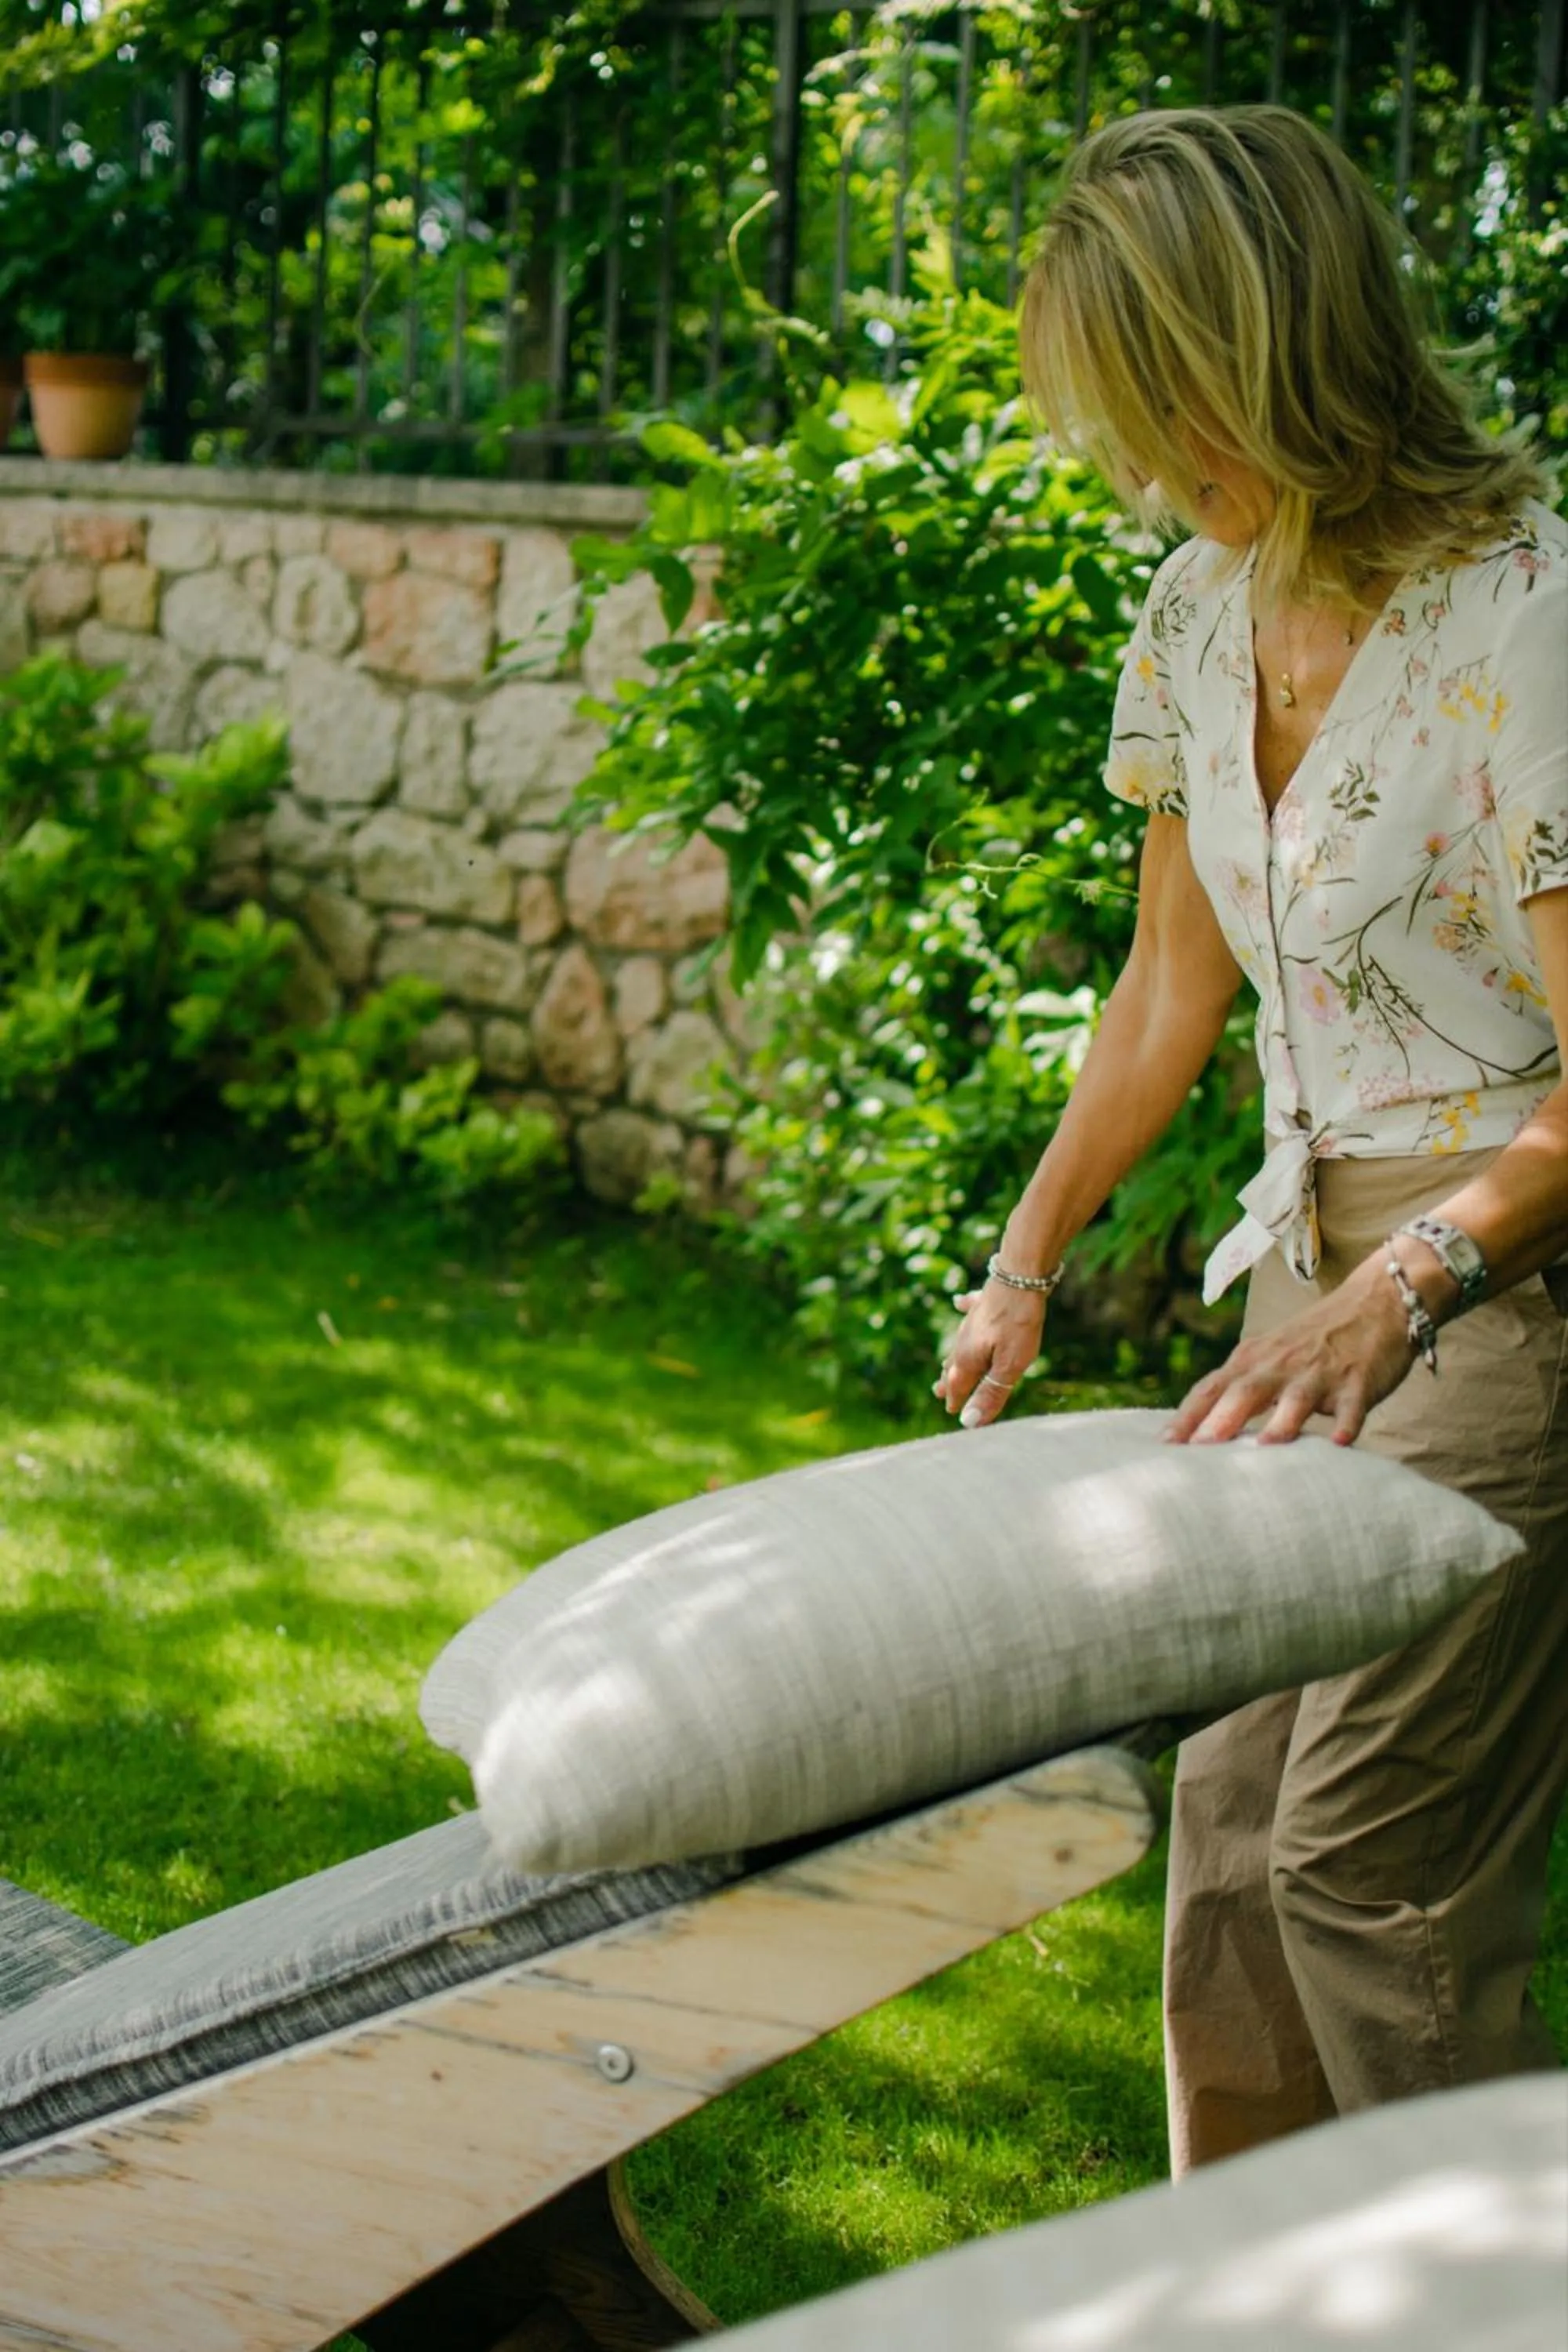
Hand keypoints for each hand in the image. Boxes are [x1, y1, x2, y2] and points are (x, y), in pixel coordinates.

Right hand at [933, 1282, 1045, 1428]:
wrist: (1020, 1278)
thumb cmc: (1018, 1325)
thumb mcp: (1009, 1366)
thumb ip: (990, 1393)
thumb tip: (968, 1422)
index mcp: (968, 1360)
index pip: (959, 1388)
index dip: (958, 1402)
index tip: (954, 1414)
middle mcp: (964, 1342)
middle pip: (955, 1367)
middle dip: (950, 1382)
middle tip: (939, 1392)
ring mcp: (971, 1321)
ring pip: (959, 1344)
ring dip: (953, 1357)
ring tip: (947, 1364)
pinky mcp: (983, 1302)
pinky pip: (969, 1308)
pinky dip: (964, 1309)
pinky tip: (959, 1302)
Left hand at [1166, 1255, 1418, 1445]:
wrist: (1378, 1301)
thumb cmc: (1316, 1339)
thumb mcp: (1271, 1355)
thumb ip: (1240, 1387)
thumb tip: (1201, 1431)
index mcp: (1254, 1358)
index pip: (1212, 1387)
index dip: (1188, 1415)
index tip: (1164, 1445)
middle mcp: (1281, 1364)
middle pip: (1246, 1391)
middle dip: (1221, 1418)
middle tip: (1199, 1450)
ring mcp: (1321, 1372)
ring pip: (1297, 1398)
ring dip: (1282, 1421)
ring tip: (1265, 1446)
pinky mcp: (1359, 1381)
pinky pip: (1352, 1406)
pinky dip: (1346, 1423)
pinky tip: (1341, 1444)